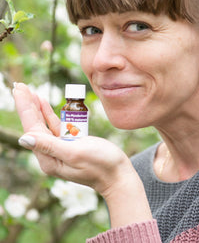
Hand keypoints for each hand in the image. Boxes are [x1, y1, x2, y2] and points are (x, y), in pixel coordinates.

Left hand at [14, 83, 152, 226]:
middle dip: (27, 105)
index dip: (25, 108)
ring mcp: (60, 150)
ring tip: (29, 92)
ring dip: (37, 108)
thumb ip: (50, 146)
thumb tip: (24, 139)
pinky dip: (49, 115)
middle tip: (20, 86)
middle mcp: (51, 155)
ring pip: (44, 126)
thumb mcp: (76, 153)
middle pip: (35, 126)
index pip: (32, 129)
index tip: (19, 89)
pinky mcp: (69, 145)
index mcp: (49, 159)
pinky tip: (44, 105)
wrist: (118, 174)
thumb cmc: (102, 164)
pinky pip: (55, 127)